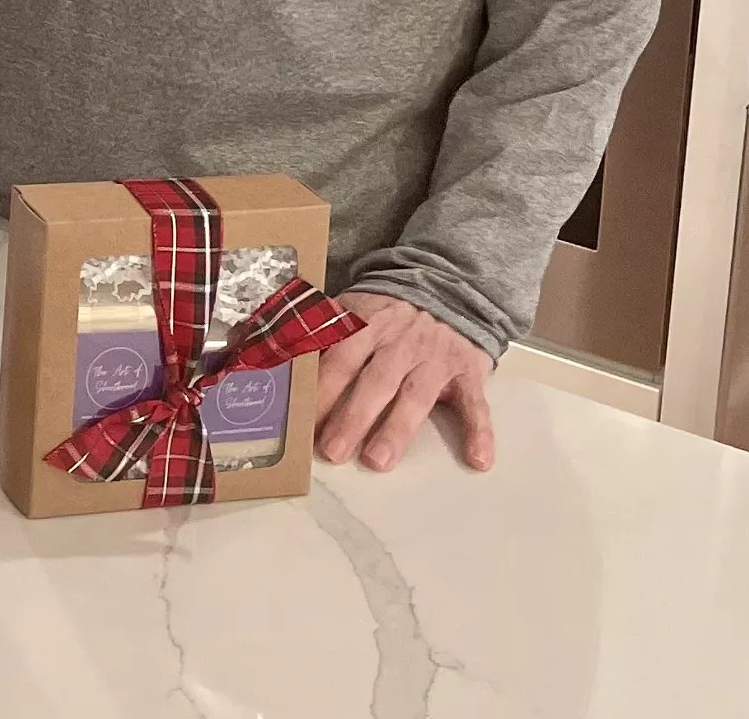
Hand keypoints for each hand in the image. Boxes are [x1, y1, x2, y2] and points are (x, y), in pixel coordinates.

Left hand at [313, 292, 495, 473]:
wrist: (449, 287)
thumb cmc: (390, 310)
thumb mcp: (354, 305)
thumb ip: (318, 326)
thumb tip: (268, 342)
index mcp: (368, 324)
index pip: (340, 359)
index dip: (320, 390)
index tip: (302, 421)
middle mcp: (401, 343)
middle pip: (374, 382)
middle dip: (352, 417)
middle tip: (332, 451)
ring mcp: (436, 358)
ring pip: (415, 396)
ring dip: (397, 430)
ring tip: (377, 461)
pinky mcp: (468, 372)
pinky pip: (475, 403)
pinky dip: (479, 431)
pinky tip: (478, 459)